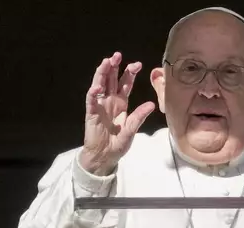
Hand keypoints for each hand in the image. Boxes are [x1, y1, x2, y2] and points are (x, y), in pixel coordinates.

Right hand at [80, 51, 155, 174]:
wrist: (105, 156)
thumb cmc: (118, 144)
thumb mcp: (131, 130)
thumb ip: (139, 117)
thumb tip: (151, 104)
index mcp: (121, 103)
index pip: (125, 84)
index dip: (130, 73)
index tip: (137, 64)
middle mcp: (110, 101)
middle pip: (111, 80)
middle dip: (114, 67)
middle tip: (118, 55)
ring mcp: (100, 106)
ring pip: (100, 85)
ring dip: (102, 73)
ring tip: (106, 62)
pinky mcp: (92, 114)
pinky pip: (91, 101)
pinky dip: (93, 93)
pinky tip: (97, 87)